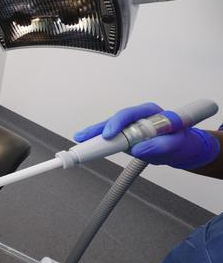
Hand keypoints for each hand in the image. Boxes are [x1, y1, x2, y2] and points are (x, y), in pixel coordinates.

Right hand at [74, 102, 219, 169]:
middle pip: (114, 120)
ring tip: (80, 140)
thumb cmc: (183, 143)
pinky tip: (86, 144)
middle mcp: (138, 118)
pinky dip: (98, 141)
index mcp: (151, 113)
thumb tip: (140, 148)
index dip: (117, 123)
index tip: (109, 134)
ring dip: (94, 135)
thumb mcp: (178, 144)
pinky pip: (110, 138)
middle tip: (84, 137)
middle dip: (98, 129)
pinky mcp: (126, 137)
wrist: (183, 149)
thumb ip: (161, 145)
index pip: (130, 114)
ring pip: (109, 128)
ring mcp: (131, 127)